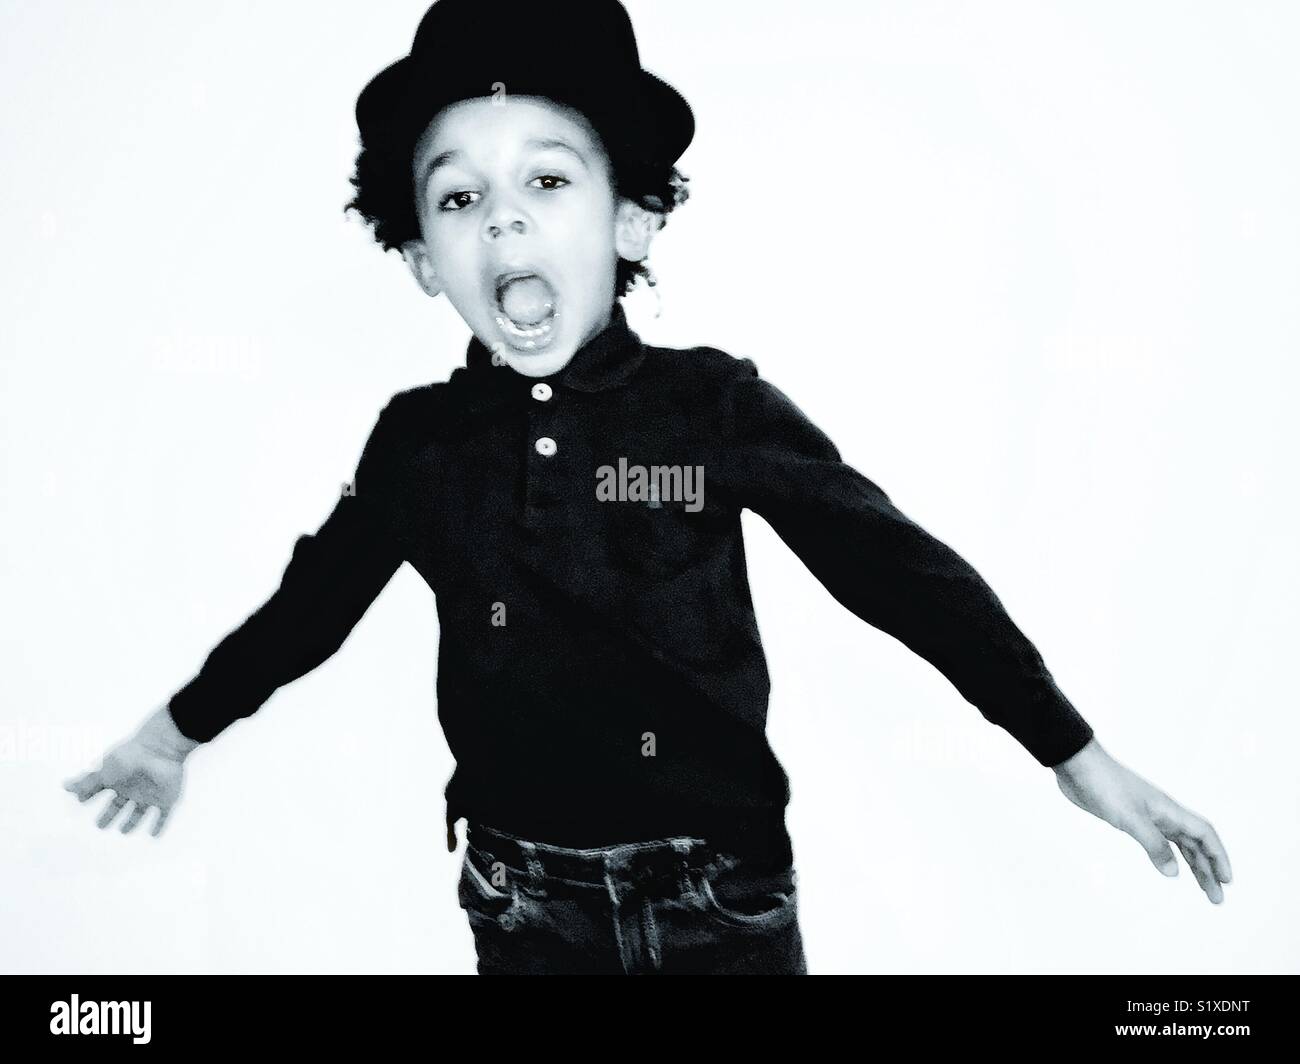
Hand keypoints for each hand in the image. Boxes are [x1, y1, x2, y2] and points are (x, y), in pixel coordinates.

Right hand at [63, 705, 201, 836]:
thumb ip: (85, 782)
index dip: (90, 795)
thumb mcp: (104, 771)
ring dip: (133, 822)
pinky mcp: (166, 799)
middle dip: (110, 815)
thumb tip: (64, 786)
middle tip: (100, 825)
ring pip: (139, 812)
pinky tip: (154, 836)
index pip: (100, 790)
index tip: (82, 800)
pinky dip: (159, 825)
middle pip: (118, 805)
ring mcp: (150, 794)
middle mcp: (132, 788)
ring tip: (124, 831)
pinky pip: (164, 815)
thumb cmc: (130, 758)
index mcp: (117, 779)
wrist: (161, 750)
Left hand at [1052, 738, 1232, 903]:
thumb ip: (1153, 844)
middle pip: (1196, 844)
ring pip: (1180, 844)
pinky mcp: (1131, 818)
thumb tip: (1174, 872)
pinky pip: (1160, 841)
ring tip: (1203, 888)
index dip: (1219, 857)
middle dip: (1209, 870)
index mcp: (1169, 810)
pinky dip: (1169, 855)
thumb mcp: (1130, 818)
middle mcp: (1164, 813)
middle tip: (1217, 898)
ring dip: (1193, 865)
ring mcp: (1148, 816)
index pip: (1205, 834)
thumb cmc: (1104, 785)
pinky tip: (1169, 867)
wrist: (1078, 765)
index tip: (1227, 881)